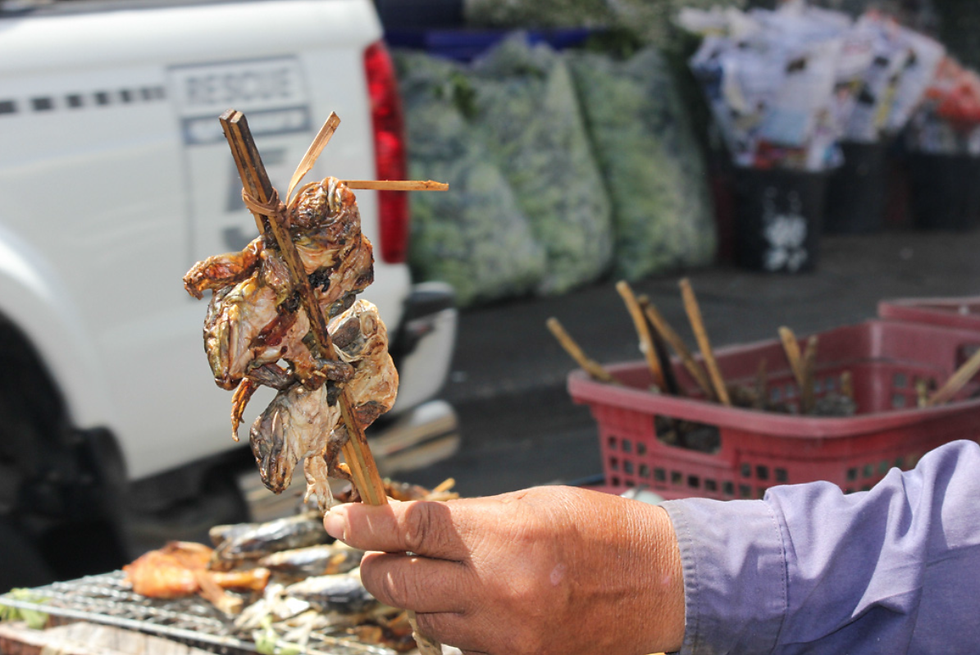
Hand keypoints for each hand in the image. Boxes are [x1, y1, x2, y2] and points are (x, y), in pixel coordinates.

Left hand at [323, 485, 684, 654]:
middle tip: (380, 551)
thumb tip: (409, 523)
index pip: (409, 530)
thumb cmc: (599, 532)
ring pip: (423, 620)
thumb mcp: (529, 504)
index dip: (363, 523)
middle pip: (397, 584)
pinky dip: (456, 624)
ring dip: (420, 598)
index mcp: (502, 535)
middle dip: (378, 566)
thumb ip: (466, 519)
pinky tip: (482, 604)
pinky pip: (460, 646)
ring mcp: (506, 635)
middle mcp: (497, 589)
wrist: (660, 583)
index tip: (338, 518)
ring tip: (449, 578)